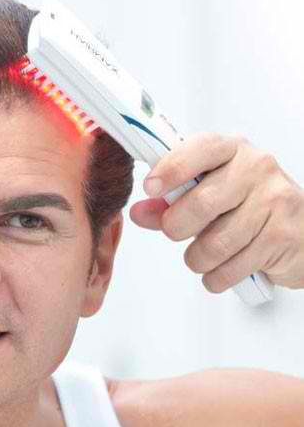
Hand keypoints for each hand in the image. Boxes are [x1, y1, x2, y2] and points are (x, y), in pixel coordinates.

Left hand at [129, 133, 303, 291]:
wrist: (301, 229)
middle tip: (175, 231)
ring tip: (202, 256)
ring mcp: (274, 201)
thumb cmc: (246, 206)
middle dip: (176, 227)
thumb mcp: (206, 193)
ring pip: (214, 244)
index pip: (200, 149)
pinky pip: (231, 268)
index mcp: (231, 150)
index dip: (171, 168)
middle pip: (201, 203)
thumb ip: (170, 203)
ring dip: (196, 259)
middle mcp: (256, 169)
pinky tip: (221, 268)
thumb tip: (139, 212)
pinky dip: (216, 277)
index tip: (150, 188)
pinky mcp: (283, 236)